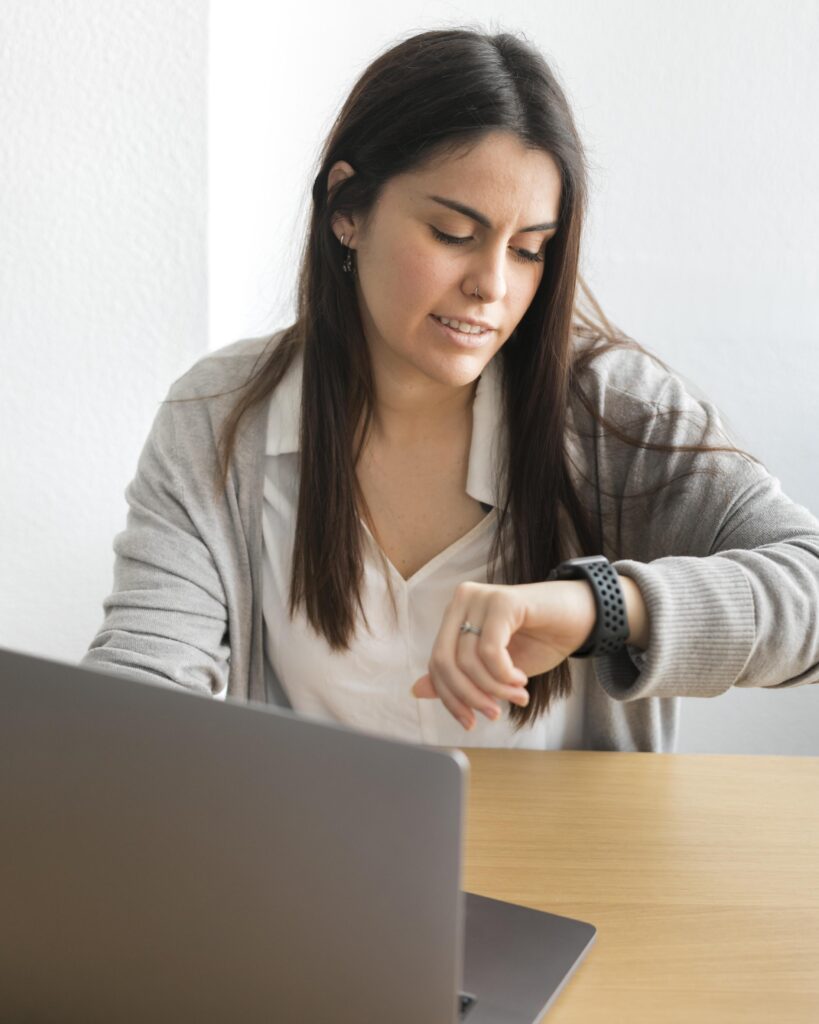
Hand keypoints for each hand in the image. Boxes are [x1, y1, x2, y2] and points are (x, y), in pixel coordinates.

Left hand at [410, 579, 597, 730]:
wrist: (582, 618)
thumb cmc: (539, 639)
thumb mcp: (495, 668)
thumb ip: (459, 676)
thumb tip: (417, 690)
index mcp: (456, 614)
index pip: (436, 662)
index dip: (449, 697)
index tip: (471, 721)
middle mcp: (463, 600)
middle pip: (445, 661)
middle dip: (468, 696)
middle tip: (493, 713)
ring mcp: (482, 597)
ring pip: (469, 660)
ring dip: (495, 689)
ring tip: (518, 696)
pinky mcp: (503, 600)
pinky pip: (490, 650)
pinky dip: (504, 674)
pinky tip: (521, 680)